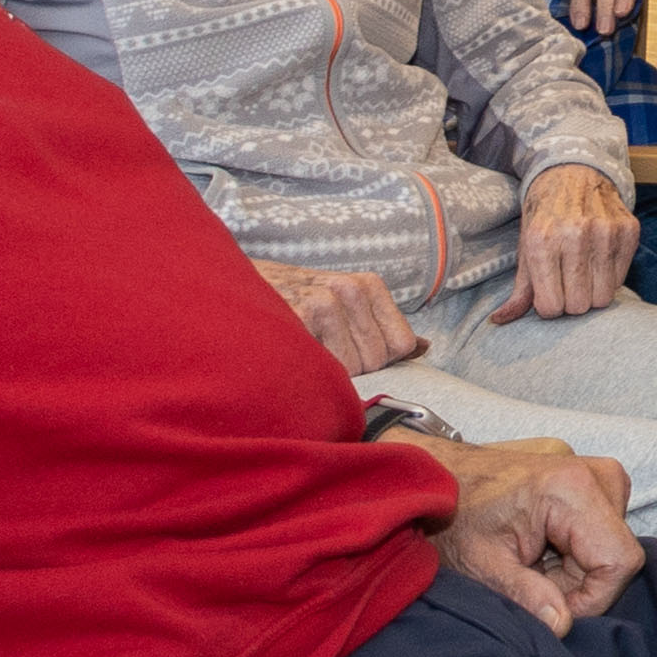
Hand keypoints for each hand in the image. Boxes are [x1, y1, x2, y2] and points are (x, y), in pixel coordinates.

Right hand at [260, 257, 421, 368]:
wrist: (231, 288)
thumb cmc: (288, 302)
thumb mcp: (339, 304)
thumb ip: (381, 325)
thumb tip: (425, 347)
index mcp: (367, 285)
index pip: (402, 344)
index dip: (379, 360)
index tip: (347, 351)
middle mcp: (350, 289)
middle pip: (376, 360)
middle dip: (350, 368)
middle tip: (318, 350)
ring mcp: (324, 302)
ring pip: (350, 368)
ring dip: (326, 371)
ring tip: (302, 350)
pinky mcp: (299, 317)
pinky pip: (324, 367)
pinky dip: (309, 372)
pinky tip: (291, 354)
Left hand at [436, 438, 639, 631]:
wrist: (424, 478)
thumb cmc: (448, 519)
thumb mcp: (482, 567)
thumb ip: (527, 597)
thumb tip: (564, 625)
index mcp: (572, 489)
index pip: (620, 560)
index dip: (594, 597)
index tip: (554, 606)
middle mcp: (592, 470)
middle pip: (616, 548)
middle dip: (579, 579)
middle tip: (529, 579)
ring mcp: (588, 465)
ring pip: (610, 535)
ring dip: (576, 561)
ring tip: (529, 560)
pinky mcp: (581, 468)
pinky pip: (598, 517)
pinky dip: (572, 541)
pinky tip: (535, 542)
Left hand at [513, 164, 638, 319]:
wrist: (572, 172)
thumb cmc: (544, 215)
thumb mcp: (525, 248)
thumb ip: (519, 290)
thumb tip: (499, 321)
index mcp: (541, 241)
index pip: (552, 307)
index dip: (549, 306)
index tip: (549, 293)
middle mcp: (575, 235)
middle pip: (579, 305)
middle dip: (571, 302)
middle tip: (567, 285)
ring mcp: (605, 231)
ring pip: (603, 297)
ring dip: (592, 292)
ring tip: (583, 275)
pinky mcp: (629, 230)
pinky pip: (621, 279)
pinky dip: (609, 277)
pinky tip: (598, 260)